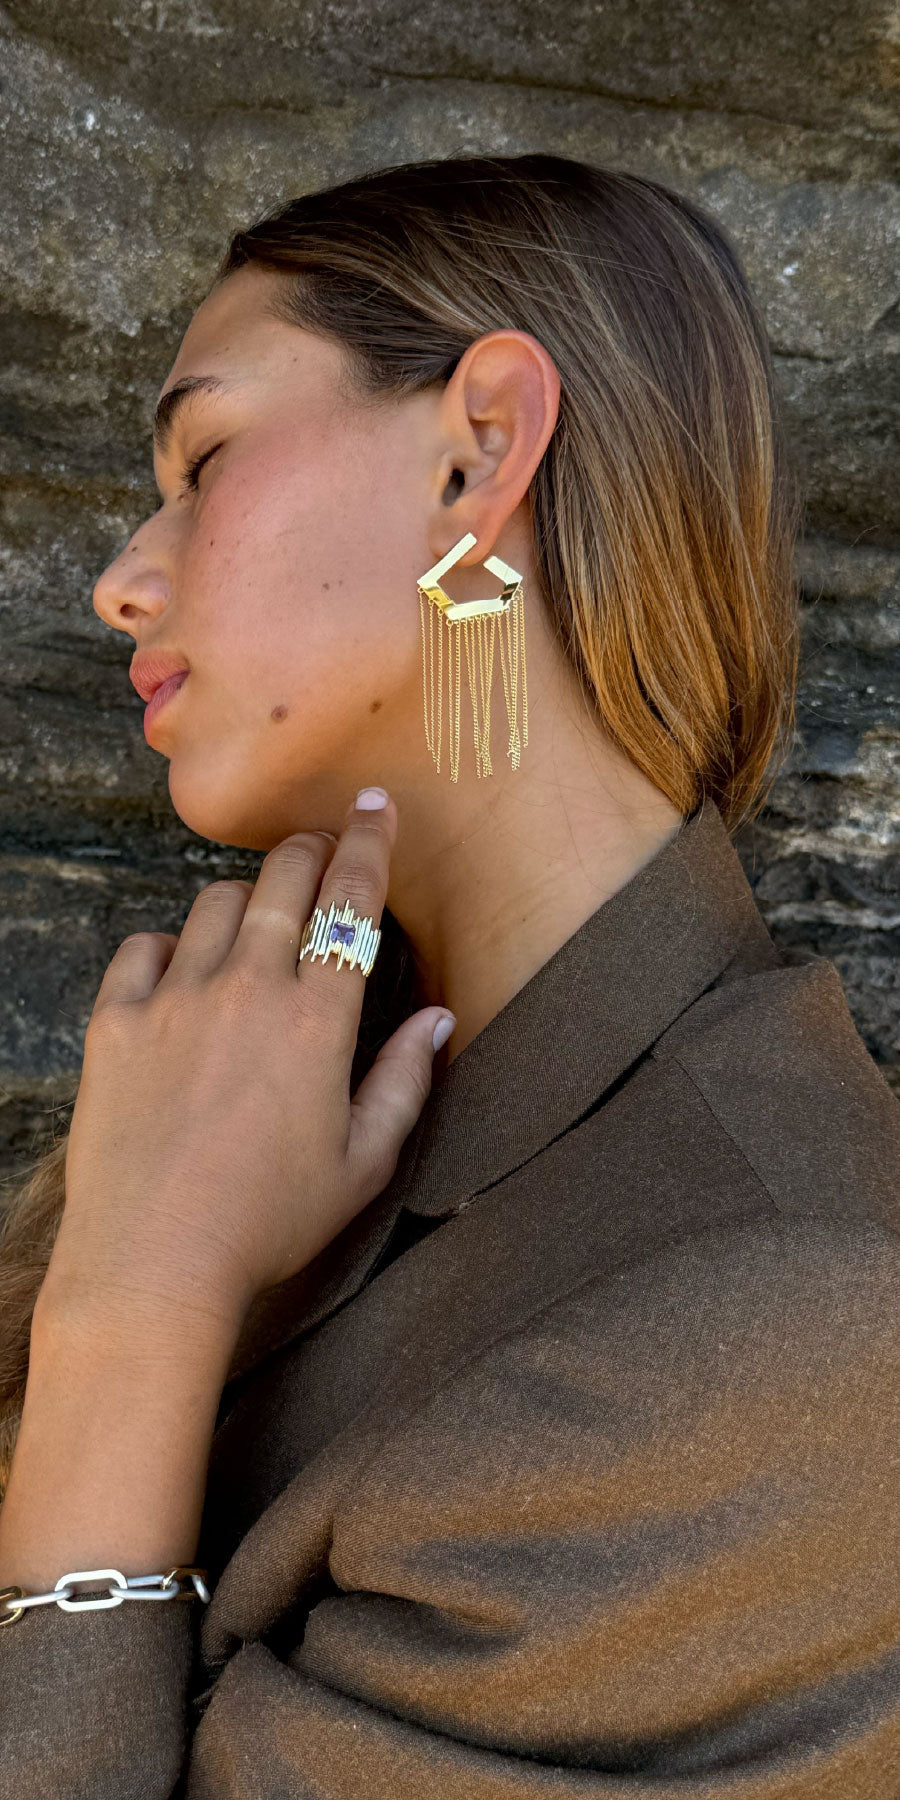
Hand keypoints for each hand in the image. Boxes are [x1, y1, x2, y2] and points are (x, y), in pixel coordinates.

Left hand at [41, 789, 454, 1333]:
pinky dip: (168, 945)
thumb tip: (440, 1019)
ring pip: (214, 905)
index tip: (375, 805)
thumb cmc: (268, 1223)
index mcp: (318, 1021)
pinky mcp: (116, 1022)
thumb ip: (404, 1082)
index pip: (351, 903)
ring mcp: (175, 999)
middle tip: (321, 850)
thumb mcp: (362, 1166)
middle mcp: (247, 990)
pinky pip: (142, 947)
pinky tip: (182, 970)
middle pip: (283, 880)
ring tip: (255, 922)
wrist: (154, 1262)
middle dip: (310, 850)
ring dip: (244, 899)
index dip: (368, 844)